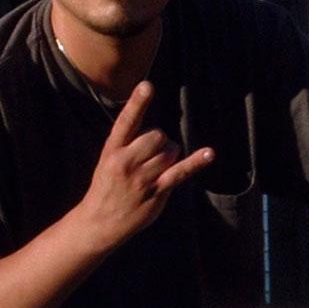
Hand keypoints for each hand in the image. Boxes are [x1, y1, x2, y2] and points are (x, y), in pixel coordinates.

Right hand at [75, 81, 212, 249]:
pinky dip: (195, 162)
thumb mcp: (108, 159)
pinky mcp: (157, 191)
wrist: (100, 221)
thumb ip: (128, 143)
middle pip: (157, 135)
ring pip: (170, 151)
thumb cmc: (108, 185)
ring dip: (171, 154)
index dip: (138, 103)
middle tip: (153, 154)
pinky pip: (180, 172)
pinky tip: (208, 154)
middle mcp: (126, 162)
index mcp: (112, 150)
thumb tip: (158, 132)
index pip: (126, 121)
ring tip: (159, 166)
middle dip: (161, 140)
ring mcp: (142, 178)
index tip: (148, 85)